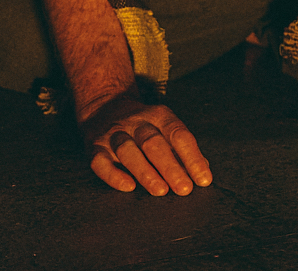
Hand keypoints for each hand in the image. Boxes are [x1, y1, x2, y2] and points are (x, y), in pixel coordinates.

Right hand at [82, 93, 211, 195]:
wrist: (104, 106)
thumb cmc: (144, 126)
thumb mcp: (165, 128)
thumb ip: (182, 149)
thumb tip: (202, 171)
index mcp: (158, 115)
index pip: (178, 134)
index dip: (192, 157)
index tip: (203, 179)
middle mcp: (136, 122)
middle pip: (153, 143)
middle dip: (171, 167)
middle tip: (184, 189)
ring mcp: (113, 133)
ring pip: (128, 150)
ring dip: (145, 171)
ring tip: (161, 191)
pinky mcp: (94, 147)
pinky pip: (100, 161)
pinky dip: (113, 175)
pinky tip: (128, 187)